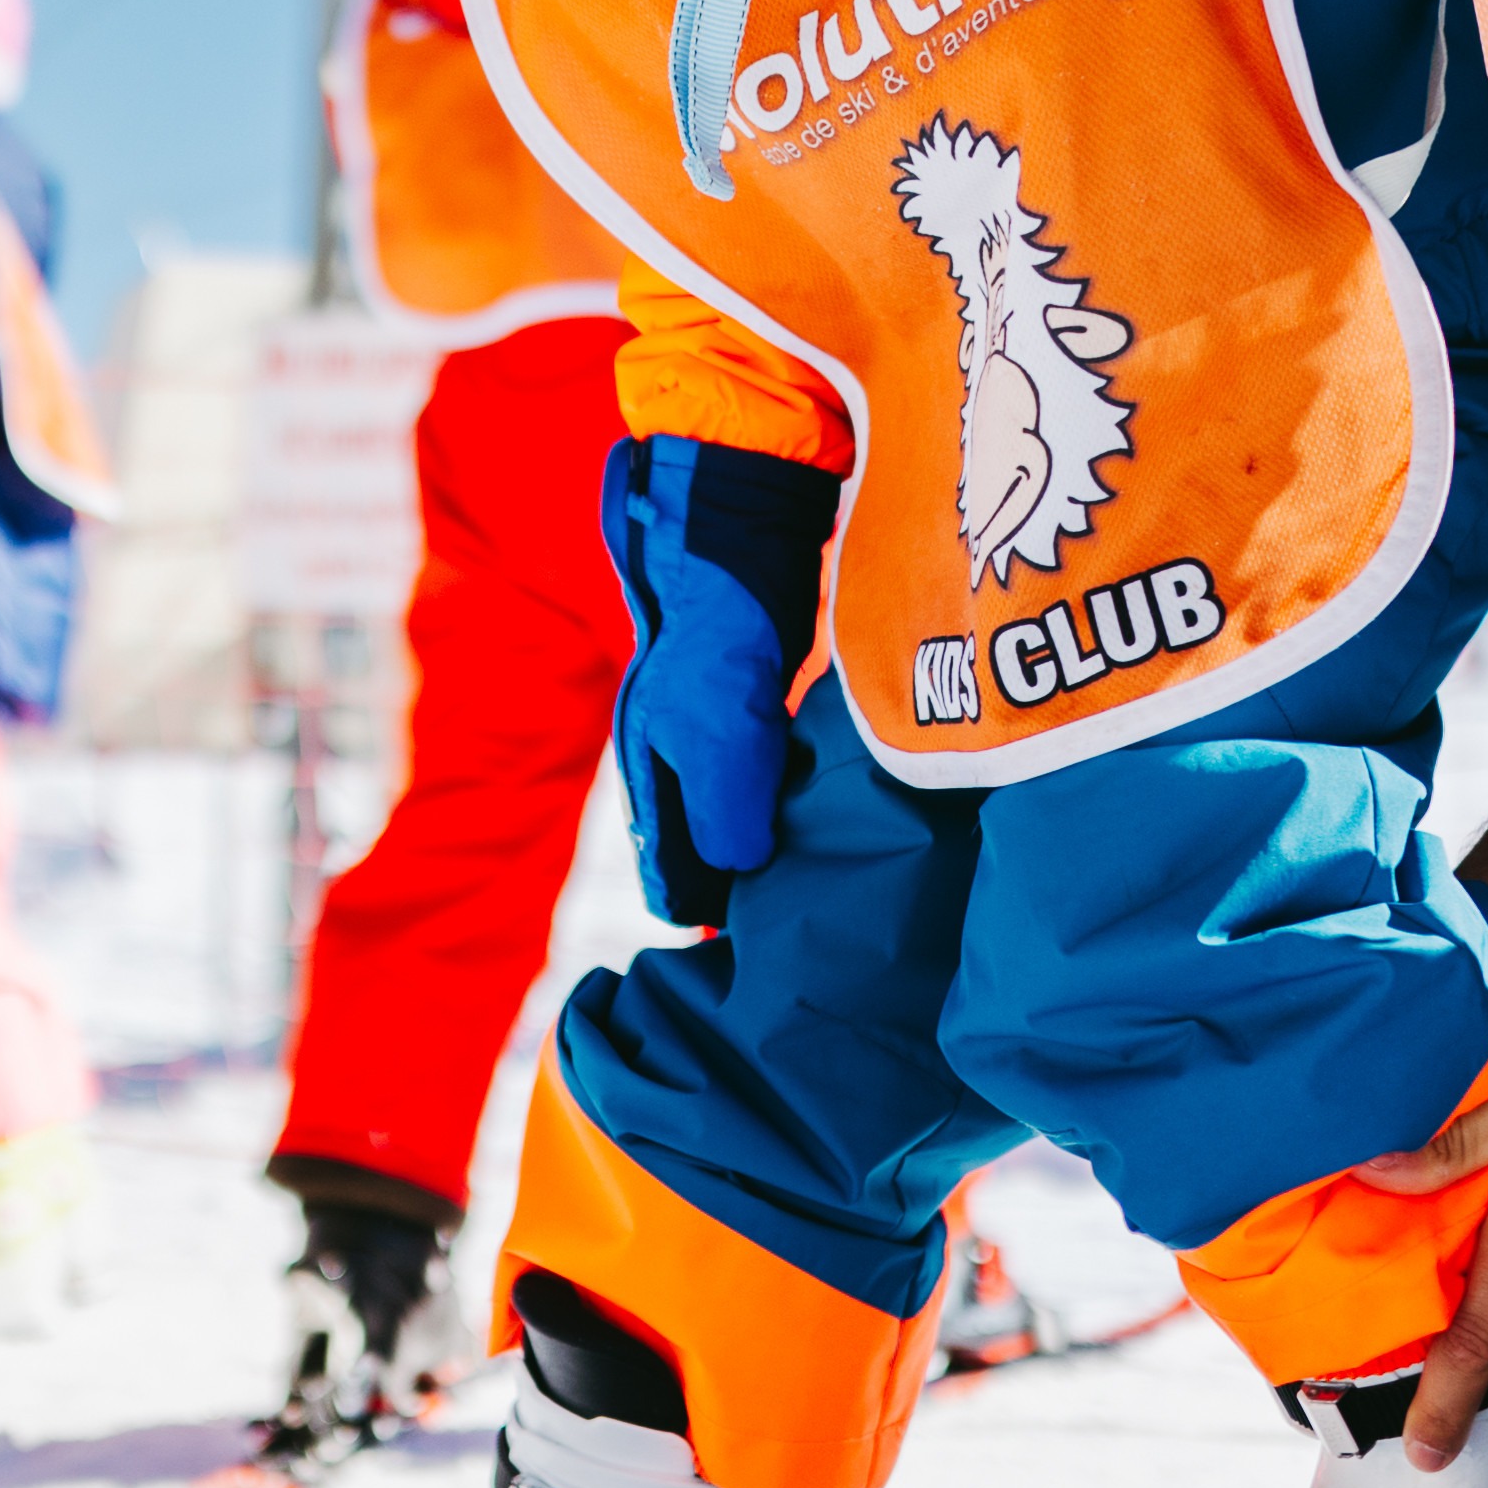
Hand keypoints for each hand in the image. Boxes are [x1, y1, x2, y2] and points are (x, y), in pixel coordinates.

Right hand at [599, 437, 838, 928]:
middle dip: (740, 893)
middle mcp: (675, 758)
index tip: (754, 957)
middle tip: (795, 934)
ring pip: (739, 814)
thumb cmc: (719, 634)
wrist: (734, 530)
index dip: (708, 918)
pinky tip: (832, 813)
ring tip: (821, 885)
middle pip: (704, 852)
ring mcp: (711, 726)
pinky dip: (794, 801)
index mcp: (654, 774)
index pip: (673, 880)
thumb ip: (725, 811)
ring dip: (771, 848)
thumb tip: (743, 870)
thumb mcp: (719, 732)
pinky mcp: (751, 697)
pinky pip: (770, 773)